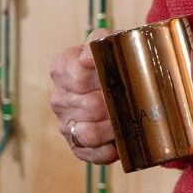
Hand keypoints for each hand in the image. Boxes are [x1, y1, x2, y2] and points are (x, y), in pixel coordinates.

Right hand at [49, 28, 119, 164]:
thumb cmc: (113, 58)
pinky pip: (89, 153)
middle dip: (114, 105)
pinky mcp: (75, 145)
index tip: (121, 76)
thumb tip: (86, 57)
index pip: (78, 76)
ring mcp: (65, 123)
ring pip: (89, 133)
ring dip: (112, 129)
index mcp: (61, 67)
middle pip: (89, 106)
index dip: (102, 78)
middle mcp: (58, 97)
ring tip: (128, 121)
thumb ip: (100, 39)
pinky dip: (106, 150)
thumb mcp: (108, 40)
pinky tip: (119, 141)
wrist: (115, 78)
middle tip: (134, 101)